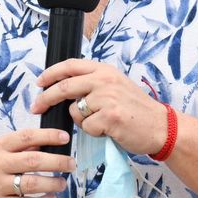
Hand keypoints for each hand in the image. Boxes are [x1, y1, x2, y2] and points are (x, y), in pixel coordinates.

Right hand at [0, 128, 74, 197]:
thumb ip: (21, 147)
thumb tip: (49, 142)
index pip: (26, 137)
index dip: (48, 135)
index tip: (65, 137)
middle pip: (33, 161)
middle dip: (57, 162)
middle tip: (71, 164)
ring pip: (32, 184)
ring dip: (53, 184)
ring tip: (62, 183)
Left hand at [32, 59, 168, 155]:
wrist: (161, 126)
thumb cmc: (136, 109)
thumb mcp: (115, 86)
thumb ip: (92, 84)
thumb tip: (62, 89)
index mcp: (105, 70)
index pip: (70, 65)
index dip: (51, 73)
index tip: (39, 82)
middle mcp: (105, 80)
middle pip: (64, 86)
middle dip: (46, 98)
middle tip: (36, 107)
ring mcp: (107, 98)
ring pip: (75, 111)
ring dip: (81, 121)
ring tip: (101, 122)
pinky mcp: (110, 117)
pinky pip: (86, 127)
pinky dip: (93, 132)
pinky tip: (108, 130)